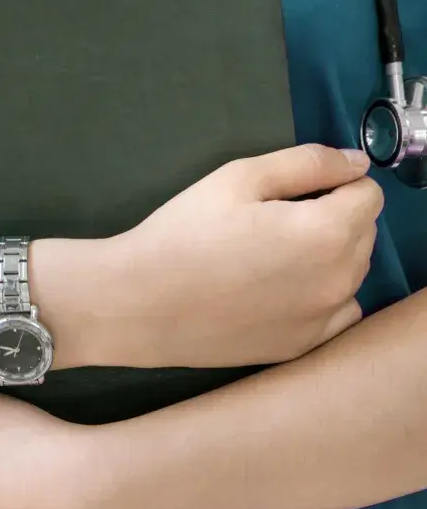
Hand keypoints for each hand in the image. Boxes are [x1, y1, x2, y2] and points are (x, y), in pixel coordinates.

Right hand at [106, 145, 382, 367]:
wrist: (140, 303)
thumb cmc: (183, 232)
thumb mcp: (237, 178)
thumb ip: (307, 163)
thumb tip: (356, 163)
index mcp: (328, 232)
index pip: (369, 194)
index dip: (333, 183)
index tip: (289, 192)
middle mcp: (341, 280)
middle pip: (363, 233)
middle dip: (332, 217)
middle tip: (269, 220)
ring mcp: (325, 319)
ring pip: (351, 272)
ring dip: (327, 256)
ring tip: (267, 255)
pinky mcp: (305, 346)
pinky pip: (336, 311)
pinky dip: (319, 296)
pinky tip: (274, 290)